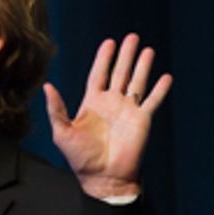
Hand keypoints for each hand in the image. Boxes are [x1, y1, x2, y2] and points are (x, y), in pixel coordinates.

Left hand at [44, 33, 171, 199]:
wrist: (103, 178)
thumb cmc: (80, 158)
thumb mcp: (62, 132)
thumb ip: (56, 109)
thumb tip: (47, 86)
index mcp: (92, 103)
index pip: (98, 74)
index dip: (103, 58)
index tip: (109, 42)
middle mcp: (111, 103)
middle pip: (119, 73)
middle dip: (126, 55)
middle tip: (132, 37)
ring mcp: (128, 111)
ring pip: (137, 82)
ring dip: (143, 66)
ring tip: (148, 50)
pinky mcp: (142, 120)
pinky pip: (152, 101)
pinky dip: (160, 90)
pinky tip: (166, 77)